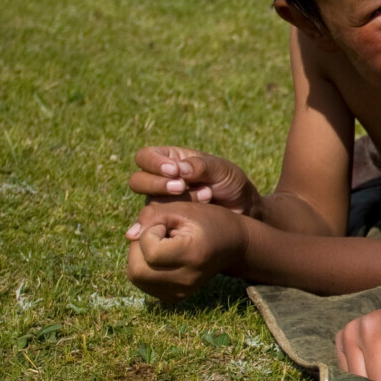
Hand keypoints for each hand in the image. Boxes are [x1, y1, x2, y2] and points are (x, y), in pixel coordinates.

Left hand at [125, 202, 247, 303]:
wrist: (234, 244)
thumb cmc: (208, 220)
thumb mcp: (183, 209)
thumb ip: (152, 215)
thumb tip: (128, 235)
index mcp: (193, 255)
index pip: (150, 252)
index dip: (149, 233)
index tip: (165, 226)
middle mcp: (187, 278)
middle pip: (137, 270)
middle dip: (137, 248)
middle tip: (155, 235)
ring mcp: (182, 291)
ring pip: (136, 277)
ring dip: (139, 257)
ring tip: (159, 245)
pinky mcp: (176, 297)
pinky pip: (144, 283)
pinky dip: (145, 268)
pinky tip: (161, 257)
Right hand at [127, 146, 259, 213]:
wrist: (243, 212)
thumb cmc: (232, 185)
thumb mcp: (223, 170)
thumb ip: (202, 166)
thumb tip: (178, 170)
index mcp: (171, 160)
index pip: (145, 157)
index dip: (154, 163)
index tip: (175, 171)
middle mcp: (160, 181)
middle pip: (137, 181)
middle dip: (157, 184)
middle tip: (180, 187)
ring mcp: (162, 203)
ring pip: (149, 203)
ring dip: (174, 201)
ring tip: (205, 197)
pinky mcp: (166, 223)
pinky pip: (158, 223)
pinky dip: (174, 219)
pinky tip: (194, 217)